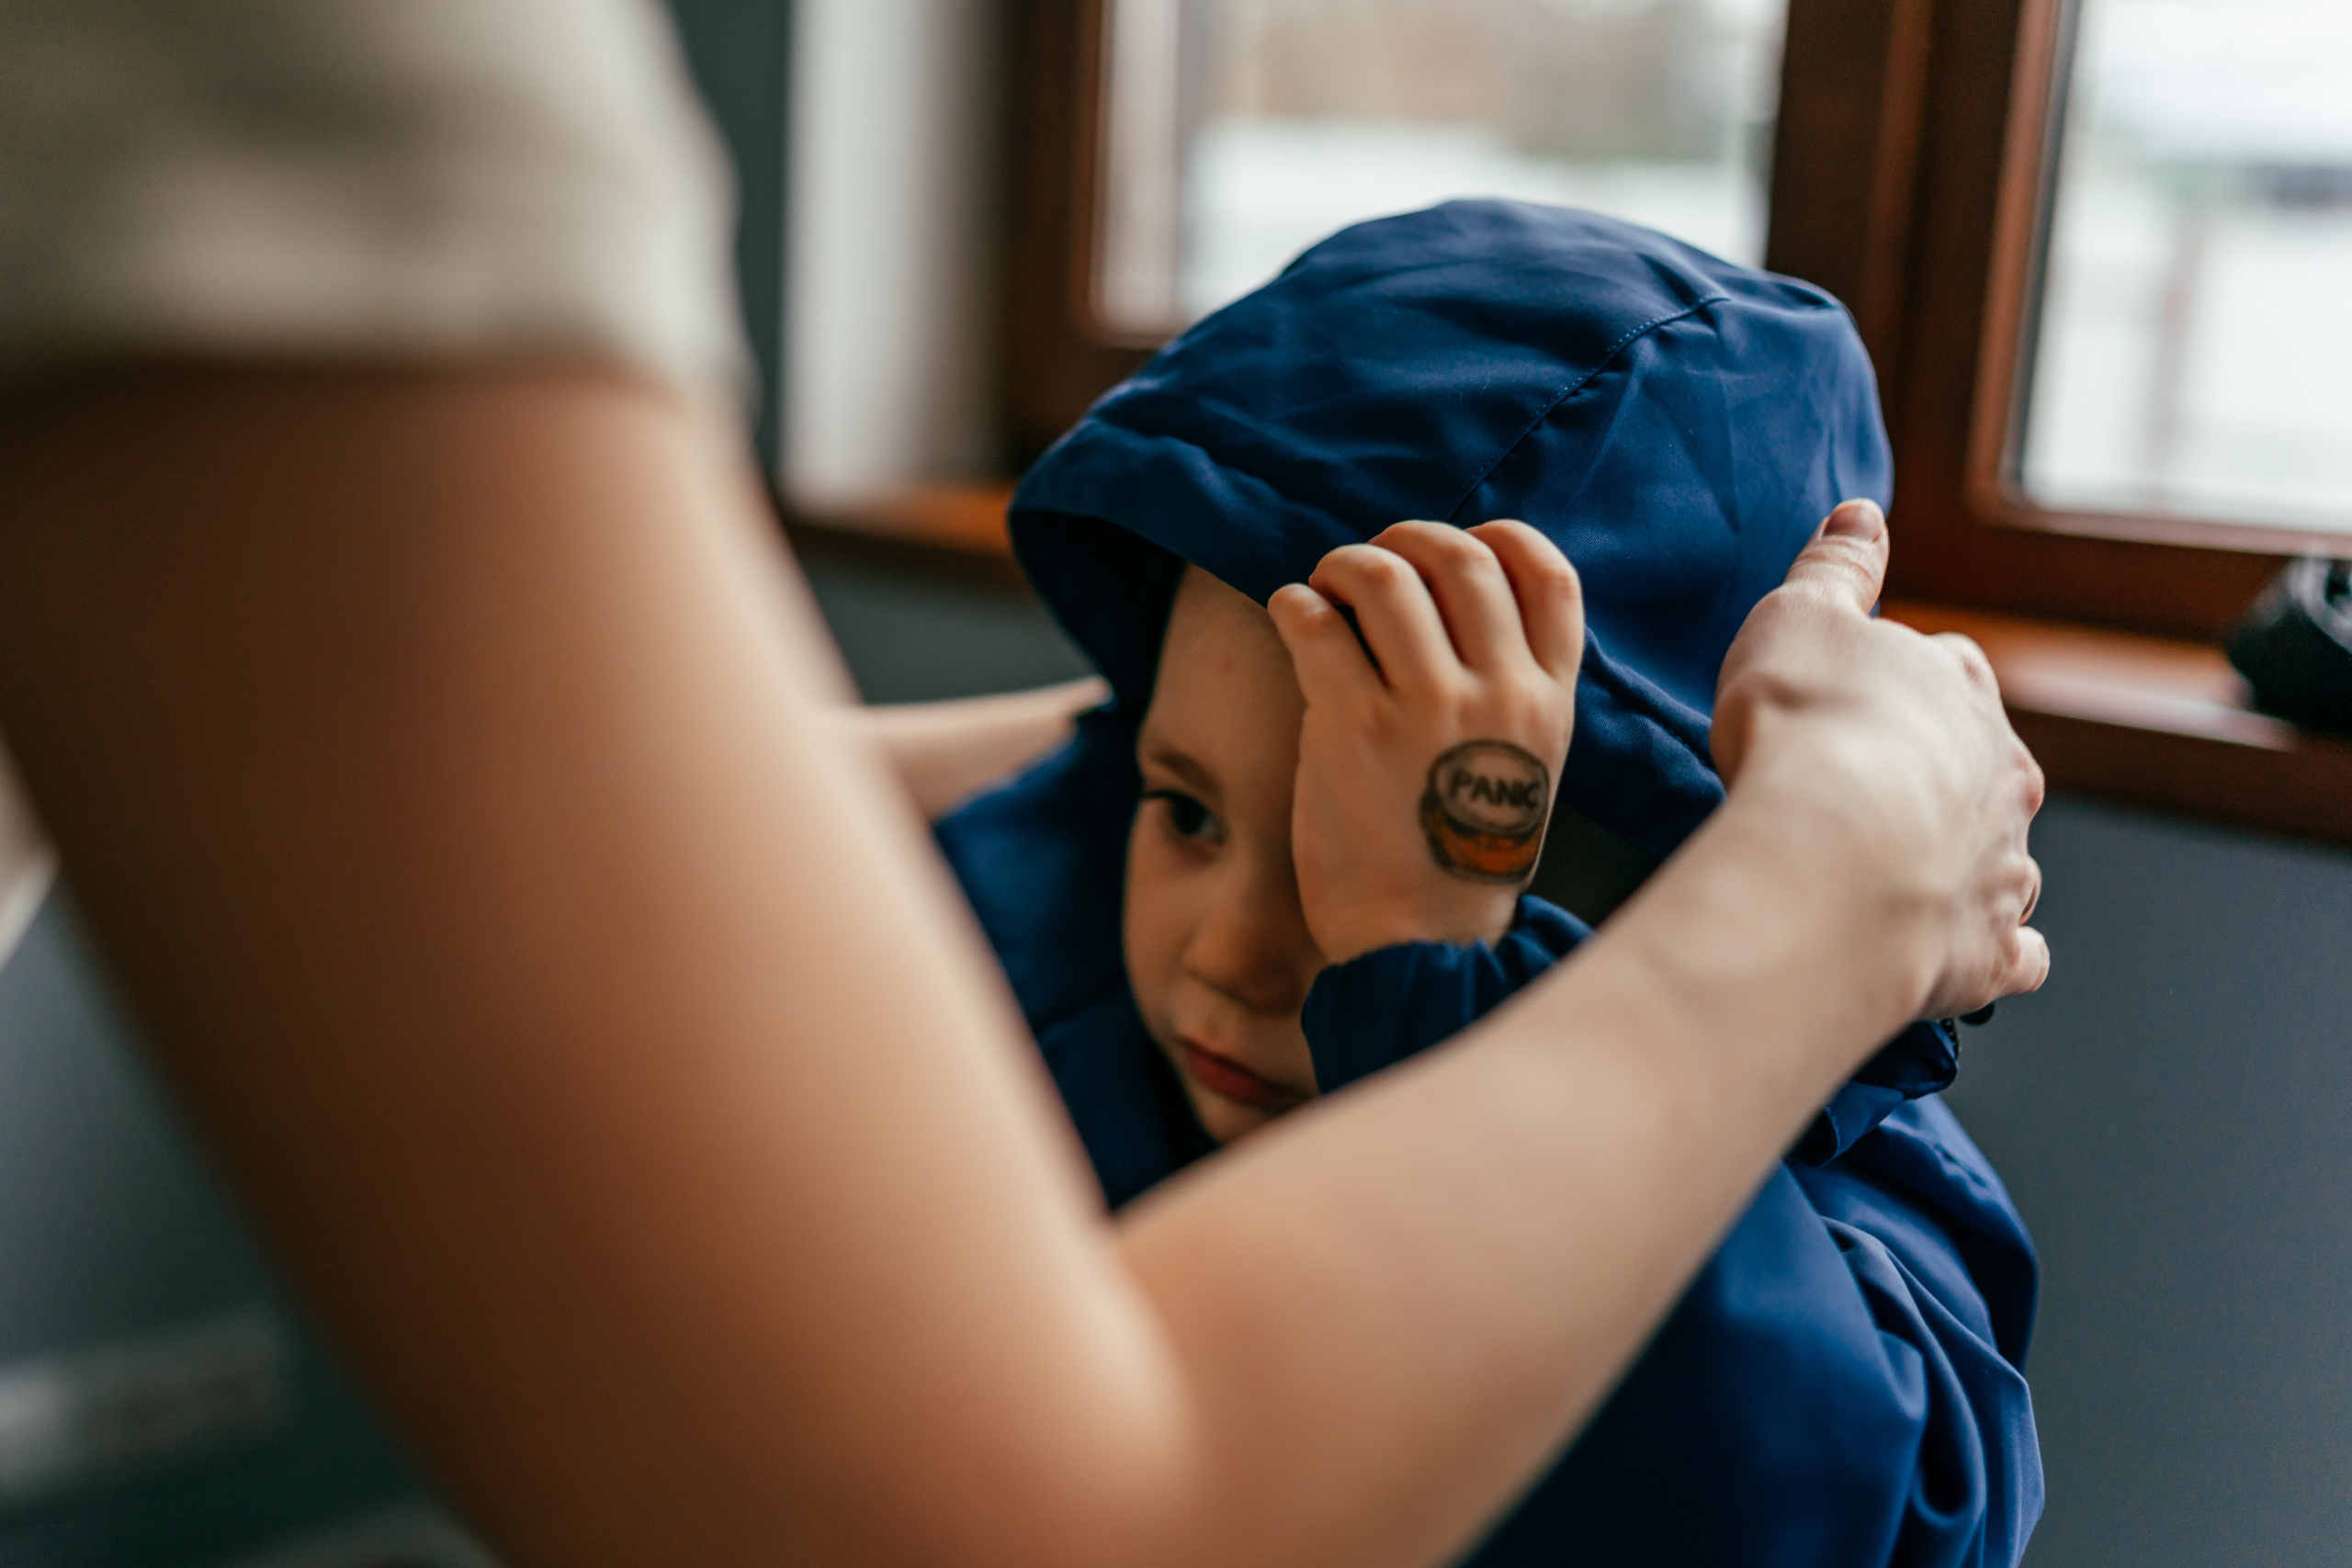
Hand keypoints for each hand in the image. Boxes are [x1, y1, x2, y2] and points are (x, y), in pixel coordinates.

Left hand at [1269, 521, 1583, 963]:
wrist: (1420, 942)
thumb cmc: (1456, 852)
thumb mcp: (1522, 763)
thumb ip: (1507, 684)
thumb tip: (1443, 589)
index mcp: (1549, 700)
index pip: (1546, 572)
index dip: (1493, 539)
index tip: (1453, 550)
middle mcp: (1500, 695)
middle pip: (1459, 556)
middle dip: (1404, 540)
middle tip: (1368, 564)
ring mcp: (1429, 710)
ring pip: (1384, 575)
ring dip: (1341, 564)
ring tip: (1324, 589)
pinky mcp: (1354, 728)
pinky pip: (1315, 622)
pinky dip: (1295, 602)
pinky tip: (1293, 616)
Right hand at [1711, 500, 2049, 1020]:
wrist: (1829, 854)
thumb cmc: (1807, 729)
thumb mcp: (1799, 616)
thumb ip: (1835, 566)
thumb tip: (1863, 512)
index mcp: (1958, 691)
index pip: (1950, 670)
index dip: (1906, 683)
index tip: (1863, 701)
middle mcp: (2001, 777)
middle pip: (1987, 769)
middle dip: (1946, 779)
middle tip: (1878, 794)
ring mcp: (2003, 867)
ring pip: (2009, 860)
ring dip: (1973, 867)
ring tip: (1909, 880)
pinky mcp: (1988, 952)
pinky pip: (2015, 955)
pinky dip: (1998, 954)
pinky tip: (1967, 956)